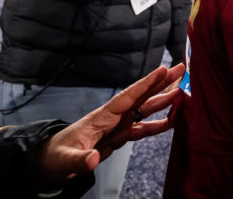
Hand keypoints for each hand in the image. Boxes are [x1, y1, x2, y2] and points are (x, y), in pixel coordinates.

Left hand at [33, 64, 185, 189]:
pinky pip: (142, 128)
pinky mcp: (119, 136)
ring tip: (182, 91)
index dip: (146, 84)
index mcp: (102, 116)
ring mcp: (117, 126)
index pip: (128, 96)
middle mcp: (113, 117)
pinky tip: (171, 121)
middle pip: (141, 96)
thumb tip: (93, 161)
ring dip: (162, 100)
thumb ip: (80, 159)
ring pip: (144, 110)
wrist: (51, 163)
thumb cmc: (56, 156)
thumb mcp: (66, 159)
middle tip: (181, 69)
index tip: (163, 69)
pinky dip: (157, 124)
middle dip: (161, 83)